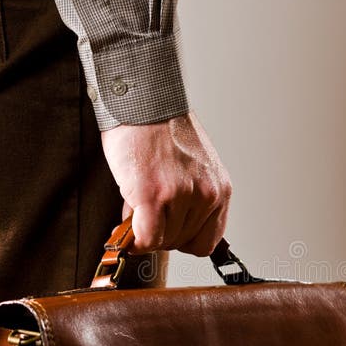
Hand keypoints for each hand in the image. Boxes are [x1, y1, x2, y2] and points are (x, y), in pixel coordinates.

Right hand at [100, 111, 231, 255]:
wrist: (144, 102)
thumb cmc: (162, 129)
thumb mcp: (192, 167)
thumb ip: (188, 199)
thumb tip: (163, 230)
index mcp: (220, 189)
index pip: (208, 240)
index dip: (183, 239)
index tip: (167, 232)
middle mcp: (206, 195)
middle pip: (182, 243)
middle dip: (161, 233)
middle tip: (145, 215)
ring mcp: (181, 196)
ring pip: (162, 242)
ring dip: (144, 232)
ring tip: (136, 206)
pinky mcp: (154, 195)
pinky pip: (146, 238)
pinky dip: (133, 240)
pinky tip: (125, 229)